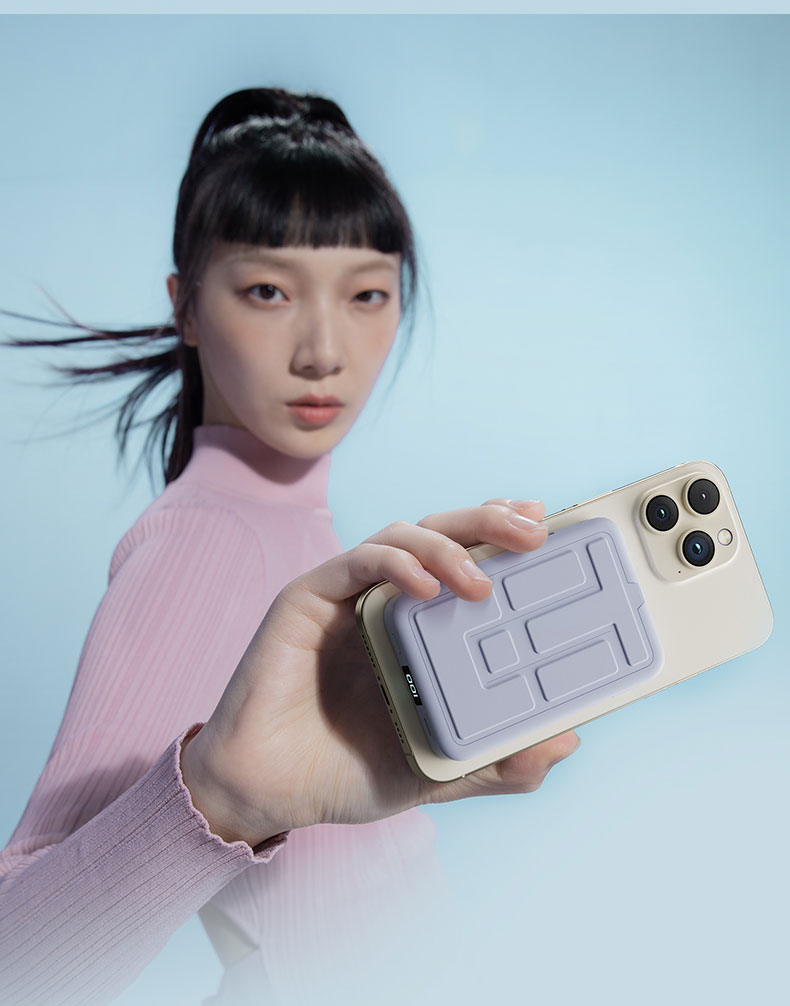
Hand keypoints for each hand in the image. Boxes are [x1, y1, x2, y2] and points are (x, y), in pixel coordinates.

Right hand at [181, 499, 580, 846]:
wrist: (269, 793)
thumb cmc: (346, 773)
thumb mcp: (437, 769)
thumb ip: (497, 759)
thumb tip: (566, 741)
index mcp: (416, 629)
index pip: (466, 561)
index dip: (501, 537)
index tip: (546, 528)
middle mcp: (385, 601)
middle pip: (442, 534)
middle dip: (488, 523)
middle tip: (533, 534)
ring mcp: (347, 595)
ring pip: (402, 535)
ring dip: (447, 545)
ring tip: (481, 580)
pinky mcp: (308, 597)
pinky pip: (356, 561)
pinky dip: (396, 563)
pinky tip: (426, 587)